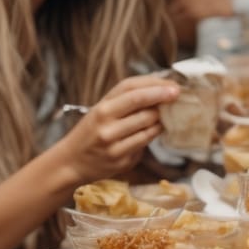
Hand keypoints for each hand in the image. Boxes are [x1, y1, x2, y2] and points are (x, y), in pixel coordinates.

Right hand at [55, 74, 179, 181]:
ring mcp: (114, 145)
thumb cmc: (91, 131)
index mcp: (101, 109)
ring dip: (160, 119)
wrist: (71, 162)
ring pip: (149, 127)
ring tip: (162, 115)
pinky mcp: (122, 160)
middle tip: (177, 96)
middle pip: (143, 108)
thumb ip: (125, 99)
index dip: (155, 86)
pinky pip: (145, 144)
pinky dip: (152, 135)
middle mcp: (106, 126)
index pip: (131, 90)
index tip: (173, 86)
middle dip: (164, 101)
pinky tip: (152, 131)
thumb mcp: (101, 110)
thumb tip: (160, 88)